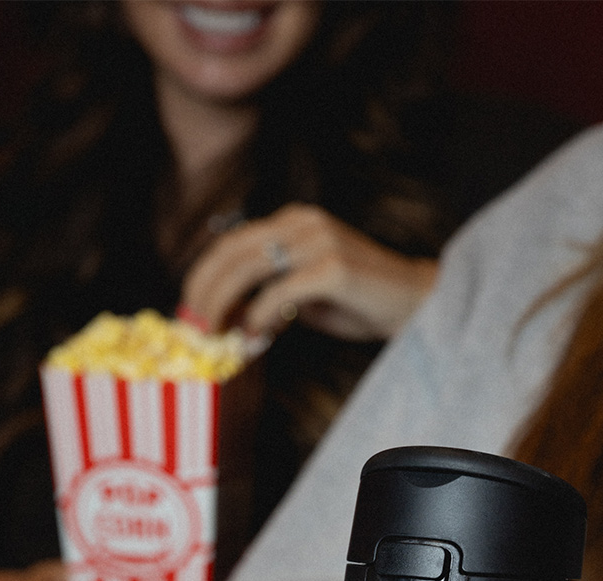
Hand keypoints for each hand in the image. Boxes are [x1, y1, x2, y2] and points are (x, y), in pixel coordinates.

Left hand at [179, 203, 437, 341]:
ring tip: (213, 334)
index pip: (232, 243)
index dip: (204, 276)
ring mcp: (319, 241)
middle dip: (204, 291)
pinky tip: (254, 336)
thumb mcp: (307, 295)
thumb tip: (233, 321)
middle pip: (232, 251)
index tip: (189, 310)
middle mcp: (303, 223)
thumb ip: (271, 297)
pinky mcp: (333, 267)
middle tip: (191, 327)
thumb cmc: (361, 303)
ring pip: (249, 267)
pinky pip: (281, 291)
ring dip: (223, 304)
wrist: (414, 303)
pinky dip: (260, 315)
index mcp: (294, 222)